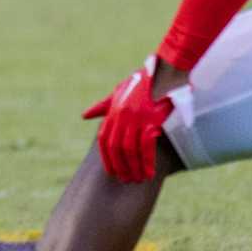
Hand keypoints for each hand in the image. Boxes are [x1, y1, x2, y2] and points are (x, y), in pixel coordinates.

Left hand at [82, 55, 179, 182]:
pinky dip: (147, 162)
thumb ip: (103, 106)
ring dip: (134, 168)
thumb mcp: (119, 91)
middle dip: (121, 167)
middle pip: (116, 148)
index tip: (112, 173)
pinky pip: (146, 146)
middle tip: (127, 180)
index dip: (107, 159)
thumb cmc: (144, 80)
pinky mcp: (152, 118)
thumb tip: (84, 115)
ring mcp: (136, 117)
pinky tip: (150, 173)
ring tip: (139, 180)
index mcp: (114, 110)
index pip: (104, 140)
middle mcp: (122, 115)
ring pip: (130, 149)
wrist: (166, 70)